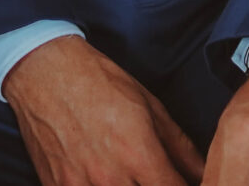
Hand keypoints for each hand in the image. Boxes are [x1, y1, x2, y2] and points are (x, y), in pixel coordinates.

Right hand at [4, 35, 203, 185]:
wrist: (45, 73)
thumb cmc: (100, 83)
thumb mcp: (150, 107)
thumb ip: (180, 146)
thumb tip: (203, 171)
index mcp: (139, 155)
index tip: (187, 184)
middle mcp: (110, 178)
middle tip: (154, 177)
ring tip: (130, 178)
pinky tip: (103, 178)